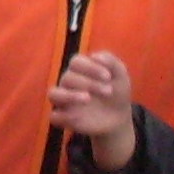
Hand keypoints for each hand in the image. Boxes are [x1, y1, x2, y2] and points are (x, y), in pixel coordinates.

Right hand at [48, 51, 137, 166]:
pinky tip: (79, 117)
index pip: (76, 62)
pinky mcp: (64, 118)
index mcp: (79, 69)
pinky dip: (64, 116)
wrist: (119, 116)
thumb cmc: (117, 91)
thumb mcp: (120, 74)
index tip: (108, 77)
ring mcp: (65, 101)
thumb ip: (110, 61)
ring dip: (69, 95)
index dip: (91, 67)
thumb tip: (95, 56)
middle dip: (89, 83)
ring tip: (87, 98)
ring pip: (53, 94)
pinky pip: (54, 116)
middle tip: (109, 91)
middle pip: (67, 77)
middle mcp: (68, 83)